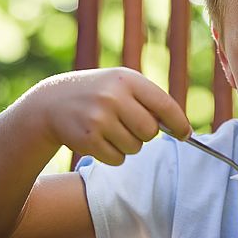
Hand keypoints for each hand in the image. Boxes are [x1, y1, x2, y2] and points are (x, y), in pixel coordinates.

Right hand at [29, 67, 190, 165]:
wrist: (51, 102)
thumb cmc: (98, 93)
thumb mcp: (121, 84)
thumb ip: (149, 101)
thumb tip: (182, 128)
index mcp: (127, 79)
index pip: (164, 105)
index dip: (179, 123)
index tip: (185, 134)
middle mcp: (113, 96)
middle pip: (150, 131)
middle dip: (145, 134)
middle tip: (130, 126)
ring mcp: (99, 118)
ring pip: (135, 147)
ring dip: (128, 144)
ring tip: (111, 129)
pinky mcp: (88, 139)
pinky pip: (118, 159)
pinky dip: (114, 155)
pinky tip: (100, 140)